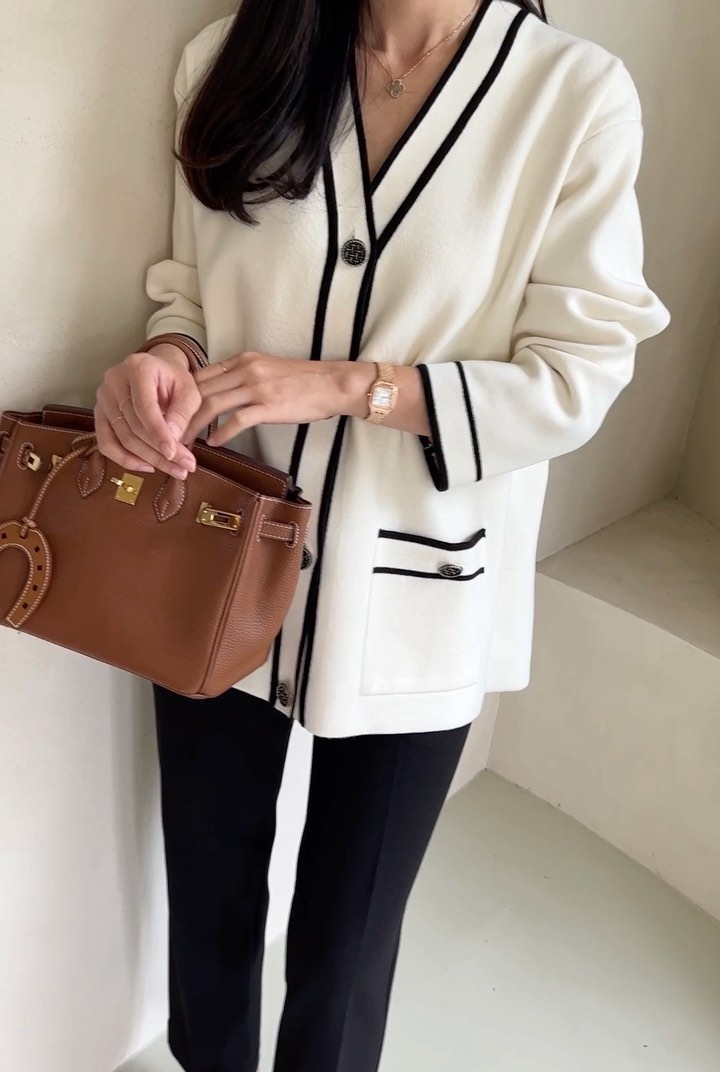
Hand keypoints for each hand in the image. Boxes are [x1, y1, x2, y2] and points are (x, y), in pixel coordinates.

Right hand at [95, 345, 201, 478]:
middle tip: (185, 468)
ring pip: (122, 438)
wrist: (158, 370)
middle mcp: (114, 381)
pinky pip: (106, 443)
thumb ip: (183, 413)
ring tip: (175, 470)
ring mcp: (103, 398)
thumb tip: (173, 440)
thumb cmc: (175, 380)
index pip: (145, 407)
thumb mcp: (189, 391)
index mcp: (138, 368)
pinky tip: (148, 467)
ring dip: (149, 459)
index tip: (174, 454)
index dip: (159, 433)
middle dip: (160, 452)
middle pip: (134, 426)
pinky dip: (125, 459)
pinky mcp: (99, 414)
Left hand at [185, 352, 375, 445]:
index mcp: (243, 360)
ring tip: (184, 442)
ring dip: (194, 426)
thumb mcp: (267, 368)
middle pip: (200, 390)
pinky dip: (221, 433)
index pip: (202, 375)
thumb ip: (243, 377)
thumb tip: (220, 393)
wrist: (332, 384)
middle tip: (167, 431)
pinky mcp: (268, 406)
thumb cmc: (303, 381)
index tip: (171, 413)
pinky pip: (236, 421)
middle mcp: (245, 370)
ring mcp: (256, 387)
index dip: (181, 395)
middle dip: (180, 412)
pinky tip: (213, 444)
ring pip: (212, 405)